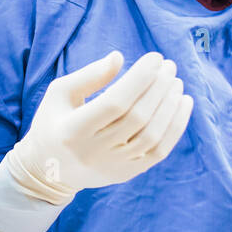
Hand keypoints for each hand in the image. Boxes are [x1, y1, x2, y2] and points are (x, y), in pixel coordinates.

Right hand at [7, 50, 193, 204]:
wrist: (49, 170)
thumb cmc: (53, 122)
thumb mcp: (59, 94)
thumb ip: (88, 76)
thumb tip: (119, 57)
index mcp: (73, 130)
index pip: (114, 103)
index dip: (139, 79)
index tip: (155, 58)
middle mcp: (94, 152)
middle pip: (137, 118)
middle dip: (159, 87)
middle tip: (169, 66)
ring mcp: (113, 166)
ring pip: (152, 136)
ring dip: (170, 106)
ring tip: (176, 83)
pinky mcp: (126, 174)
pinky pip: (159, 151)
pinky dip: (175, 126)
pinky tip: (182, 103)